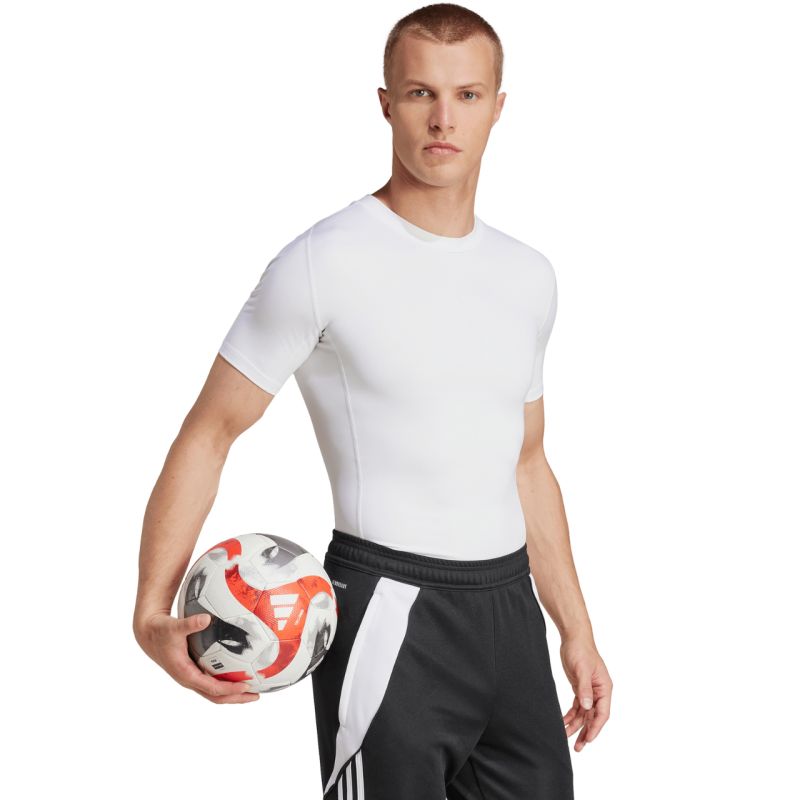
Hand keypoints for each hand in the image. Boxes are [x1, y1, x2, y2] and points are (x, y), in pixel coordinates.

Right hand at [134, 610, 259, 703]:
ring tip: (252, 691)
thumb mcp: (174, 627)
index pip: (212, 687)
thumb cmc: (161, 632)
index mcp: (186, 674)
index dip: (230, 688)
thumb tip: (206, 618)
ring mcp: (192, 678)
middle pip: (216, 697)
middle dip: (236, 698)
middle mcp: (189, 680)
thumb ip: (190, 624)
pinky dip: (226, 684)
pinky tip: (239, 676)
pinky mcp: (193, 672)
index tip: (247, 685)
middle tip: (256, 696)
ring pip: (214, 693)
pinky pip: (212, 683)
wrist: (149, 635)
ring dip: (233, 694)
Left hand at [559, 634, 611, 750]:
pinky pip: (577, 706)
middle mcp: (599, 692)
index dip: (596, 728)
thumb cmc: (580, 650)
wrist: (574, 637)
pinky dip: (571, 715)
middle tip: (578, 747)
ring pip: (585, 714)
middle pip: (594, 717)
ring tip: (566, 737)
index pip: (602, 713)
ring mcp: (590, 691)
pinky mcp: (580, 688)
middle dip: (586, 732)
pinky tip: (564, 722)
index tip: (588, 739)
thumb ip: (584, 689)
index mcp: (604, 688)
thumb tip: (588, 707)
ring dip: (576, 726)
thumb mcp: (581, 670)